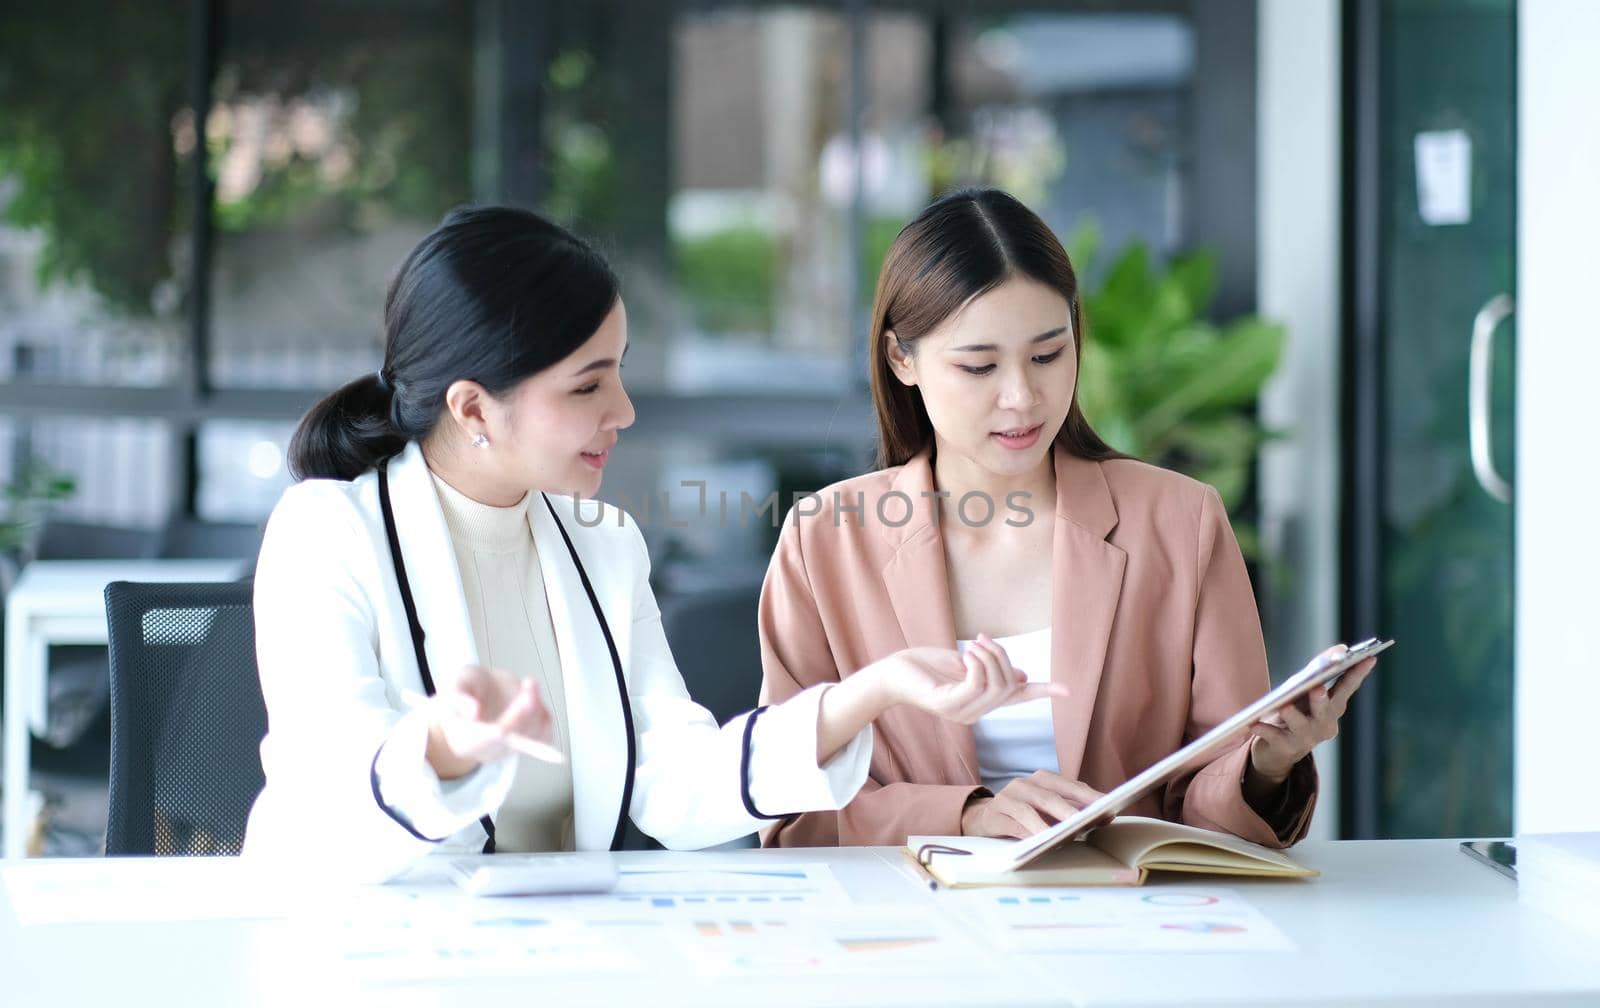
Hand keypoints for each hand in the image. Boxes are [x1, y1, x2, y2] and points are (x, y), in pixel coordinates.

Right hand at [423, 664, 552, 779]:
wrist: (484, 692)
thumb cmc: (468, 690)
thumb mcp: (457, 685)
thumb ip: (460, 696)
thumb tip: (473, 712)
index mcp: (464, 741)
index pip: (478, 743)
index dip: (489, 737)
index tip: (500, 730)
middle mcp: (489, 750)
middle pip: (508, 740)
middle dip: (520, 714)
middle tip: (528, 687)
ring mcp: (511, 748)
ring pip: (530, 736)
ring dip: (534, 706)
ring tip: (529, 683)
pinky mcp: (530, 740)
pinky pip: (544, 736)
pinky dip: (544, 715)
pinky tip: (534, 695)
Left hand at [873, 635, 1067, 724]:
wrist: (892, 673)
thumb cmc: (925, 666)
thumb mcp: (966, 663)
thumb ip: (991, 669)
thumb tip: (1022, 675)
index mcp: (981, 701)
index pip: (1018, 698)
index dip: (1044, 692)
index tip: (1068, 691)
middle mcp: (975, 713)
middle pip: (1010, 685)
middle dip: (1002, 657)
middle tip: (982, 639)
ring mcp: (962, 713)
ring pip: (997, 686)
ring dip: (989, 658)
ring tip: (972, 646)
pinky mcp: (948, 705)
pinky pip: (977, 685)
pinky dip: (977, 665)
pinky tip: (966, 656)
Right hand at [961, 771, 1107, 837]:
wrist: (983, 817)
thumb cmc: (1024, 816)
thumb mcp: (1046, 810)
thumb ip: (1070, 810)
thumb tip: (1103, 817)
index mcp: (1042, 779)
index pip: (1070, 786)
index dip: (1089, 795)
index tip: (1109, 805)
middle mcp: (1025, 783)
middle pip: (1052, 794)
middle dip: (1073, 807)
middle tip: (1091, 817)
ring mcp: (1008, 796)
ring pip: (1031, 807)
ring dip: (1050, 820)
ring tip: (1067, 832)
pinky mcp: (995, 812)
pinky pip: (1014, 822)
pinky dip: (1029, 830)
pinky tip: (1041, 840)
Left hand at [1249, 647, 1377, 782]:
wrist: (1277, 751)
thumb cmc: (1296, 712)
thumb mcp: (1308, 690)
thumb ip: (1322, 670)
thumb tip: (1341, 647)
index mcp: (1333, 707)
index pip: (1347, 688)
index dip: (1358, 673)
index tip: (1369, 657)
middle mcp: (1324, 724)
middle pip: (1325, 710)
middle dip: (1321, 699)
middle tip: (1317, 688)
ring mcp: (1305, 738)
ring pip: (1300, 726)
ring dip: (1293, 715)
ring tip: (1284, 707)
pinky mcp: (1284, 747)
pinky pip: (1273, 736)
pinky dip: (1264, 729)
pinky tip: (1254, 723)